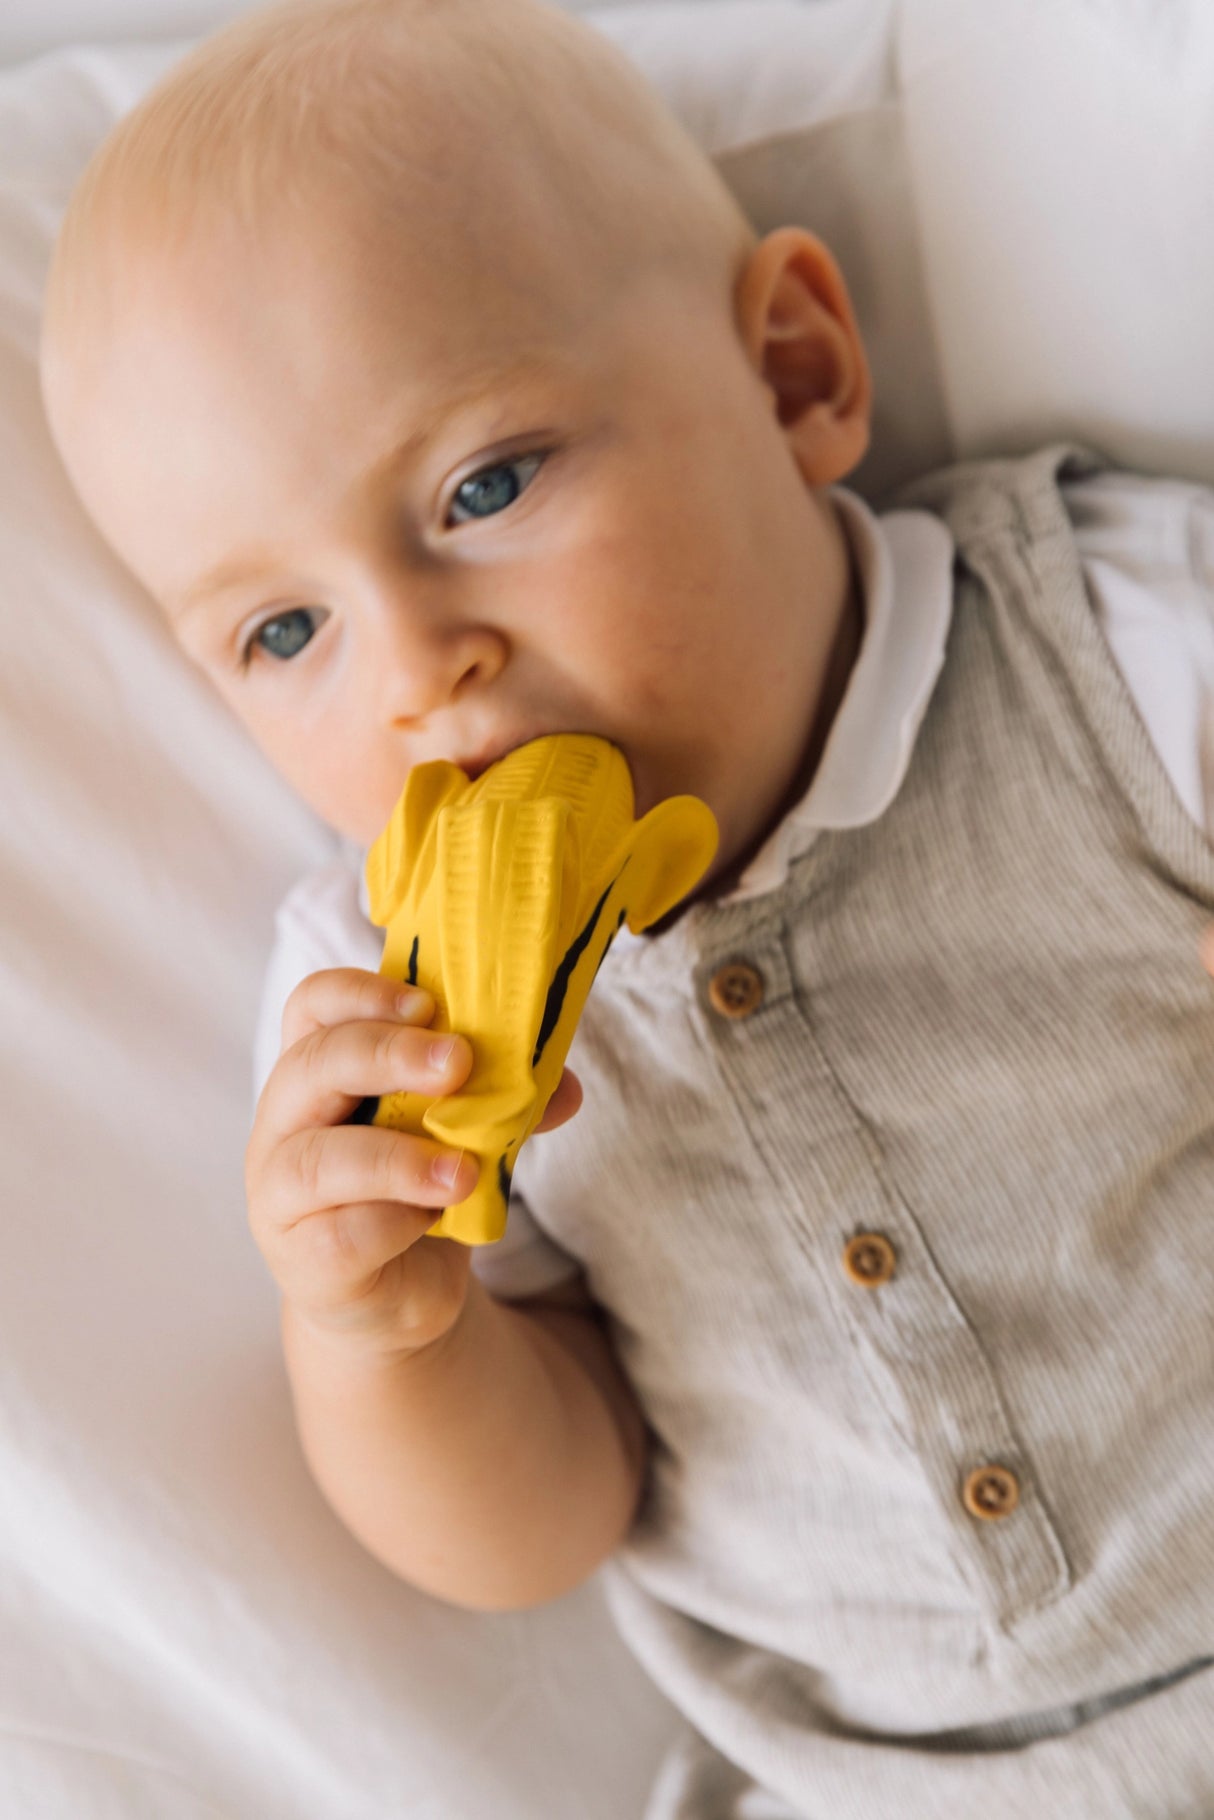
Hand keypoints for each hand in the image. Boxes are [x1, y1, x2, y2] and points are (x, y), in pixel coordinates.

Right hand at [246, 968, 580, 1358]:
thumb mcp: (459, 1134)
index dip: (360, 993)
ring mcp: (280, 1194)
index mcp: (318, 1073)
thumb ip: (502, 1104)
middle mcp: (285, 1124)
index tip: (426, 1003)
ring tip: (464, 1169)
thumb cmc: (416, 1192)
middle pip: (313, 1065)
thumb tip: (565, 1088)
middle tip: (459, 1063)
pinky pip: (340, 1234)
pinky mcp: (301, 1260)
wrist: (395, 1298)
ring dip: (399, 1158)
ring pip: (317, 1159)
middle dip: (388, 1055)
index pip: (313, 1006)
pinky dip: (395, 1222)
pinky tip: (434, 1219)